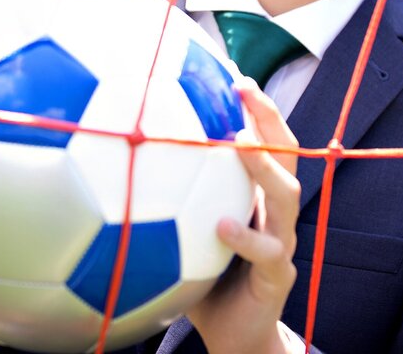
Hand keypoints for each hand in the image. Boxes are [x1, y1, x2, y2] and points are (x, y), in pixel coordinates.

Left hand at [188, 79, 302, 353]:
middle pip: (287, 154)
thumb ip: (163, 201)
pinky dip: (245, 236)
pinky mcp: (277, 276)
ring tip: (241, 146)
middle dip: (269, 117)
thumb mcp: (181, 235)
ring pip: (286, 197)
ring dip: (264, 168)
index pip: (265, 141)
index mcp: (255, 197)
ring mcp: (282, 242)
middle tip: (244, 89)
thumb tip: (115, 163)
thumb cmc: (203, 281)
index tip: (232, 74)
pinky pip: (267, 252)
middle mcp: (274, 212)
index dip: (255, 107)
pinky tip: (220, 226)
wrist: (234, 337)